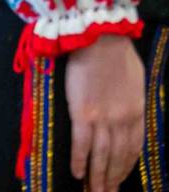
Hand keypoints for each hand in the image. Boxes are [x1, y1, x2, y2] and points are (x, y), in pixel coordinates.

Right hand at [65, 35, 143, 191]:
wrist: (101, 38)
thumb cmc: (117, 50)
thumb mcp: (136, 78)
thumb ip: (132, 98)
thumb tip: (129, 109)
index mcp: (135, 112)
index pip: (133, 148)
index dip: (126, 166)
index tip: (120, 177)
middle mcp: (121, 121)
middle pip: (117, 157)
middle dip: (112, 178)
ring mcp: (102, 119)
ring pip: (101, 157)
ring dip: (97, 177)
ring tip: (93, 191)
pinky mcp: (82, 113)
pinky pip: (81, 144)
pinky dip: (79, 161)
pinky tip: (77, 173)